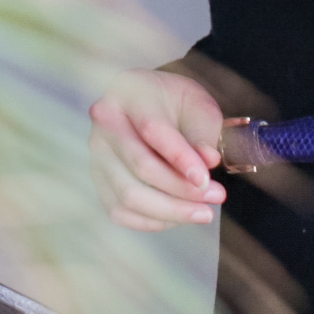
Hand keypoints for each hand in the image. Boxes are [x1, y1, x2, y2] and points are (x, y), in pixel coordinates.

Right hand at [88, 68, 226, 231]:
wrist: (149, 106)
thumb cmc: (176, 104)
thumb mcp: (198, 106)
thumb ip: (203, 133)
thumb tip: (207, 162)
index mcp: (127, 93)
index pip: (152, 129)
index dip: (181, 158)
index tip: (206, 180)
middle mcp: (104, 125)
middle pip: (140, 166)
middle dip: (181, 189)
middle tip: (216, 196)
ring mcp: (96, 156)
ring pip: (129, 195)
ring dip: (171, 210)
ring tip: (203, 212)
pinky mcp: (98, 182)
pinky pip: (121, 212)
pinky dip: (152, 221)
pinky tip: (178, 215)